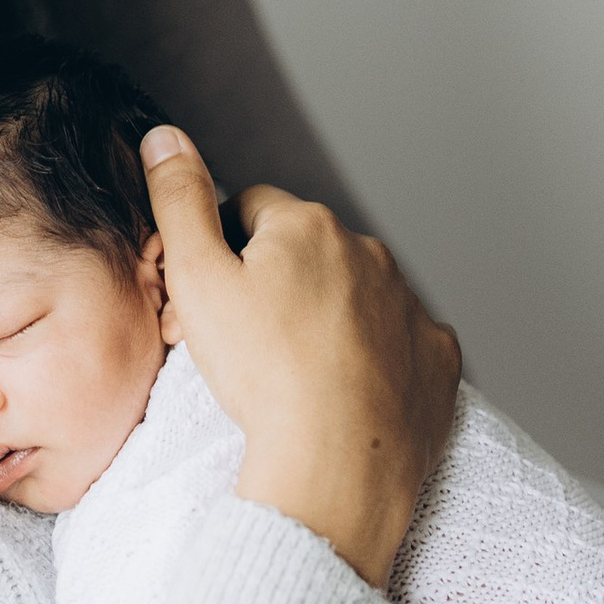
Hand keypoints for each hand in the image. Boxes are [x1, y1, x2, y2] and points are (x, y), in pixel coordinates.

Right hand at [140, 129, 460, 587]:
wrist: (334, 467)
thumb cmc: (260, 375)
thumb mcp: (196, 279)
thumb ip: (179, 199)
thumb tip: (165, 135)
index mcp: (307, 224)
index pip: (251, 209)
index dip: (224, 251)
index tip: (216, 302)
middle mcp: (369, 251)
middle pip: (307, 251)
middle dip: (280, 282)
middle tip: (249, 345)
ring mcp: (410, 305)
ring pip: (356, 295)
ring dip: (330, 317)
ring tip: (298, 374)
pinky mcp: (438, 358)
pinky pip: (403, 344)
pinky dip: (380, 359)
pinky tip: (351, 393)